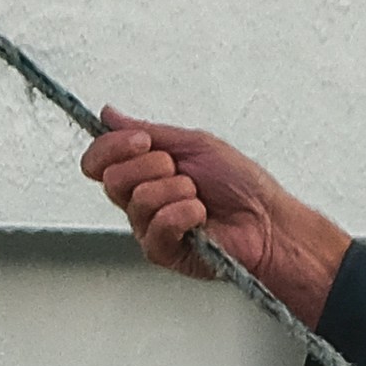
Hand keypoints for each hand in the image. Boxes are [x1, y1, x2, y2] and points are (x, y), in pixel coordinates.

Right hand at [77, 112, 345, 322]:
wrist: (267, 218)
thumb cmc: (239, 183)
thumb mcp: (193, 143)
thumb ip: (147, 130)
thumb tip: (109, 114)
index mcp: (141, 173)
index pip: (97, 161)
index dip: (112, 147)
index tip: (144, 141)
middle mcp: (138, 201)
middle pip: (112, 179)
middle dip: (155, 167)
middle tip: (185, 174)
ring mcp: (147, 228)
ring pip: (139, 199)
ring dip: (179, 190)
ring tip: (200, 198)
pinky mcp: (161, 252)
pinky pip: (159, 224)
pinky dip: (186, 213)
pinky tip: (202, 218)